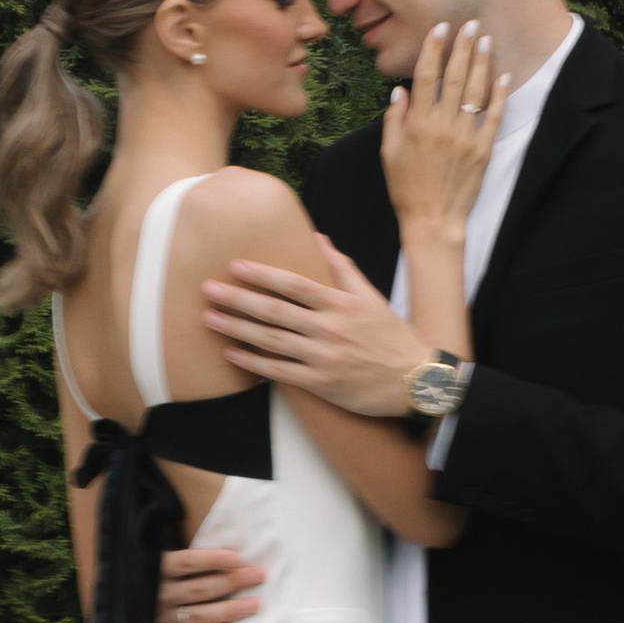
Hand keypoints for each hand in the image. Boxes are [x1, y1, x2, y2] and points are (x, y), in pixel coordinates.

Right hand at [155, 543, 266, 622]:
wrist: (121, 605)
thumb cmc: (154, 575)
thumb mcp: (161, 558)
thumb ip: (186, 556)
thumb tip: (229, 548)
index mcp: (157, 569)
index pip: (187, 563)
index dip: (213, 560)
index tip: (239, 558)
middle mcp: (159, 595)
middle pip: (200, 589)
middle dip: (232, 582)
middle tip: (258, 576)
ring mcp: (161, 619)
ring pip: (199, 616)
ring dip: (229, 610)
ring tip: (254, 604)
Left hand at [203, 233, 429, 417]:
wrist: (415, 381)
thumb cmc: (391, 336)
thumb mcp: (371, 296)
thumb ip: (342, 268)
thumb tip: (318, 239)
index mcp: (341, 304)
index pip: (294, 285)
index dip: (263, 274)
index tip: (235, 266)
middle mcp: (330, 329)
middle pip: (275, 311)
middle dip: (238, 299)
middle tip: (208, 289)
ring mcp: (324, 358)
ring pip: (272, 341)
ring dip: (238, 329)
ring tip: (210, 318)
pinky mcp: (321, 384)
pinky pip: (280, 372)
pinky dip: (254, 363)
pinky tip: (232, 354)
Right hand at [382, 17, 506, 236]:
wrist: (434, 220)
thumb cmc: (406, 188)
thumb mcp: (389, 153)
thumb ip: (394, 120)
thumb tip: (400, 91)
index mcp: (418, 123)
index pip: (425, 76)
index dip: (433, 49)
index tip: (440, 29)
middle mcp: (443, 125)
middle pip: (454, 77)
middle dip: (462, 47)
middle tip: (470, 24)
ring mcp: (466, 136)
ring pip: (476, 91)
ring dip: (481, 63)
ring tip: (486, 40)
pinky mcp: (483, 149)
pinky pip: (493, 116)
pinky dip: (499, 95)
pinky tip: (503, 75)